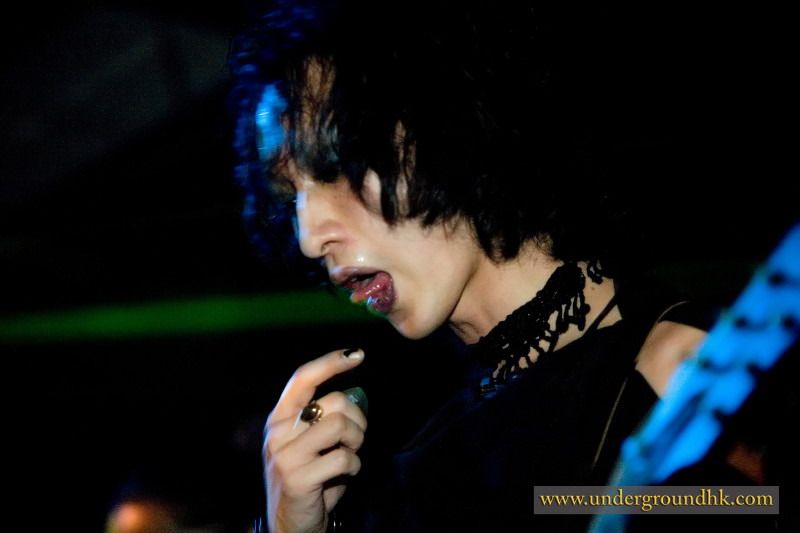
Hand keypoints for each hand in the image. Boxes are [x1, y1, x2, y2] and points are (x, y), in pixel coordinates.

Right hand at [263, 348, 367, 532]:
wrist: (289, 525)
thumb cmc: (309, 479)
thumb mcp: (310, 443)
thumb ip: (323, 418)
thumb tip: (354, 393)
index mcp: (279, 418)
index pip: (302, 378)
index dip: (330, 362)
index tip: (357, 354)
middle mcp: (277, 432)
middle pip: (334, 402)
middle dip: (358, 419)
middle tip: (356, 438)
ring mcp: (284, 456)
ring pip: (340, 425)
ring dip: (357, 442)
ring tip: (350, 455)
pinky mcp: (296, 478)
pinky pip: (343, 458)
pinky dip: (354, 466)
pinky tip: (344, 475)